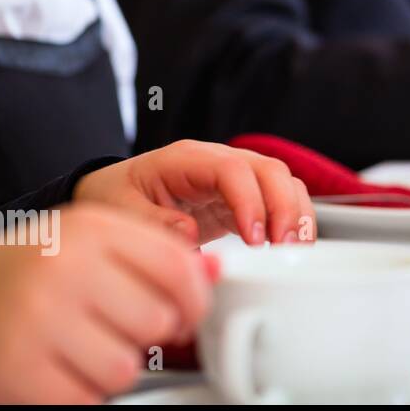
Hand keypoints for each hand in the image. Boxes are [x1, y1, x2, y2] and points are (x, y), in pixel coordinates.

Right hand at [0, 204, 214, 403]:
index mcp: (89, 229)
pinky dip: (81, 392)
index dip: (194, 298)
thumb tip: (214, 272)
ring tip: (84, 349)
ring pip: (127, 366)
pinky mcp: (16, 371)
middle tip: (120, 330)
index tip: (187, 311)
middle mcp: (63, 268)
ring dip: (114, 367)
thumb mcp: (88, 244)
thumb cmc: (26, 275)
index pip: (177, 266)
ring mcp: (36, 320)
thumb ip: (153, 254)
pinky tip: (60, 370)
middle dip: (149, 335)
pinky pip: (88, 398)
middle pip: (158, 320)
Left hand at [73, 140, 315, 246]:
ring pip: (282, 181)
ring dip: (296, 214)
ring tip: (294, 250)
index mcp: (186, 160)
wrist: (114, 193)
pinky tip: (290, 246)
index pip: (232, 170)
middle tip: (285, 247)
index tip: (254, 239)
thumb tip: (188, 234)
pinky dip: (292, 220)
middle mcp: (217, 162)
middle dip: (285, 208)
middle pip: (269, 170)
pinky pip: (280, 199)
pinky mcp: (243, 198)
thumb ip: (152, 222)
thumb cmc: (115, 197)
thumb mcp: (119, 210)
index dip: (251, 202)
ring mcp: (234, 177)